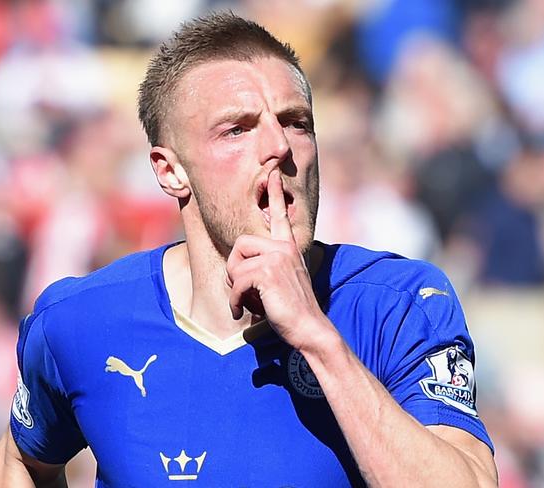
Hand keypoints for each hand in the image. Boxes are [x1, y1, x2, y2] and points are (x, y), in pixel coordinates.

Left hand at [226, 169, 325, 348]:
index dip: (275, 193)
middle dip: (234, 270)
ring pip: (235, 266)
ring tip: (248, 302)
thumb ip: (265, 267)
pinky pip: (236, 282)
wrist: (309, 328)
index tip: (273, 172)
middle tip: (243, 290)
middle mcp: (284, 247)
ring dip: (235, 290)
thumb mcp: (281, 282)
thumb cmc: (292, 310)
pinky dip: (235, 301)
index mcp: (288, 247)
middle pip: (240, 245)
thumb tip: (237, 268)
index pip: (280, 215)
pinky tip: (243, 312)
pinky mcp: (267, 272)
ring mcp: (277, 258)